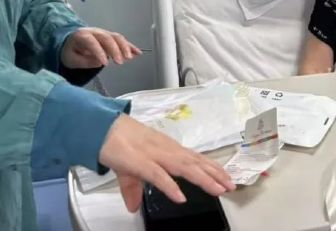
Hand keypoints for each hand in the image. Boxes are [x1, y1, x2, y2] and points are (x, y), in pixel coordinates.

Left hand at [61, 28, 141, 68]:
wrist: (71, 40)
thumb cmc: (70, 50)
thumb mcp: (70, 59)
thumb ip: (83, 61)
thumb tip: (99, 62)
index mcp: (82, 36)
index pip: (92, 43)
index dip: (99, 52)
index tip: (105, 63)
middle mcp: (95, 32)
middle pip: (108, 38)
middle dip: (115, 50)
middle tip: (119, 62)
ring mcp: (104, 33)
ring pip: (117, 37)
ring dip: (125, 47)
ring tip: (129, 58)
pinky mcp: (110, 37)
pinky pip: (122, 40)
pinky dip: (130, 46)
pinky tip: (137, 53)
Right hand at [99, 114, 235, 212]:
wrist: (102, 128)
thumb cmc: (119, 145)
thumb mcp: (129, 170)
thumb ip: (134, 188)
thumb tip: (133, 207)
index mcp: (168, 150)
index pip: (196, 159)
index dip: (213, 168)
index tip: (227, 177)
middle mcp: (168, 150)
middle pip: (196, 163)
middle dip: (215, 174)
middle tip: (232, 185)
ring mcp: (156, 155)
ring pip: (185, 168)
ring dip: (203, 179)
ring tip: (218, 190)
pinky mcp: (140, 162)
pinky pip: (158, 176)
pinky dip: (170, 186)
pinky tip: (180, 198)